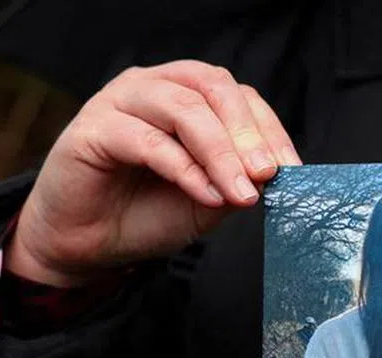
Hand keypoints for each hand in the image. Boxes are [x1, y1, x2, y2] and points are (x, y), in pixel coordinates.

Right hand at [8, 60, 301, 286]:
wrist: (90, 245)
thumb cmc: (148, 214)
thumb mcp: (209, 201)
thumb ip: (237, 180)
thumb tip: (272, 172)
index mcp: (187, 97)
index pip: (238, 96)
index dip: (268, 129)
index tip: (290, 170)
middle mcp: (155, 88)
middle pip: (212, 88)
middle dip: (247, 132)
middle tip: (267, 173)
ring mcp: (121, 102)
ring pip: (183, 108)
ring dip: (220, 152)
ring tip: (241, 191)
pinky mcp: (94, 128)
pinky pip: (148, 140)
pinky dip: (185, 168)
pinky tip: (205, 193)